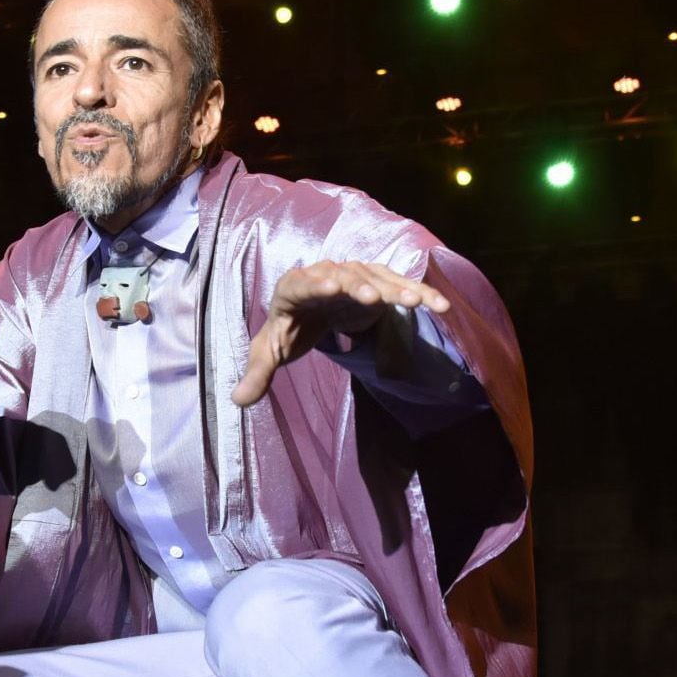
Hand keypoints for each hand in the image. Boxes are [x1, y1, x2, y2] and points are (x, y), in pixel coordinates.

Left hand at [232, 260, 449, 407]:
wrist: (310, 308)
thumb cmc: (288, 329)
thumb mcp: (270, 351)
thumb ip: (257, 374)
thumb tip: (237, 401)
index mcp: (293, 288)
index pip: (302, 284)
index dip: (315, 285)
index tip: (330, 288)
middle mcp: (325, 275)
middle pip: (343, 277)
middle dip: (359, 287)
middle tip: (375, 299)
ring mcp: (353, 277)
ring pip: (376, 279)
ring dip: (396, 289)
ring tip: (417, 302)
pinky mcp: (375, 283)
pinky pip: (398, 287)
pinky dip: (419, 293)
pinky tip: (440, 307)